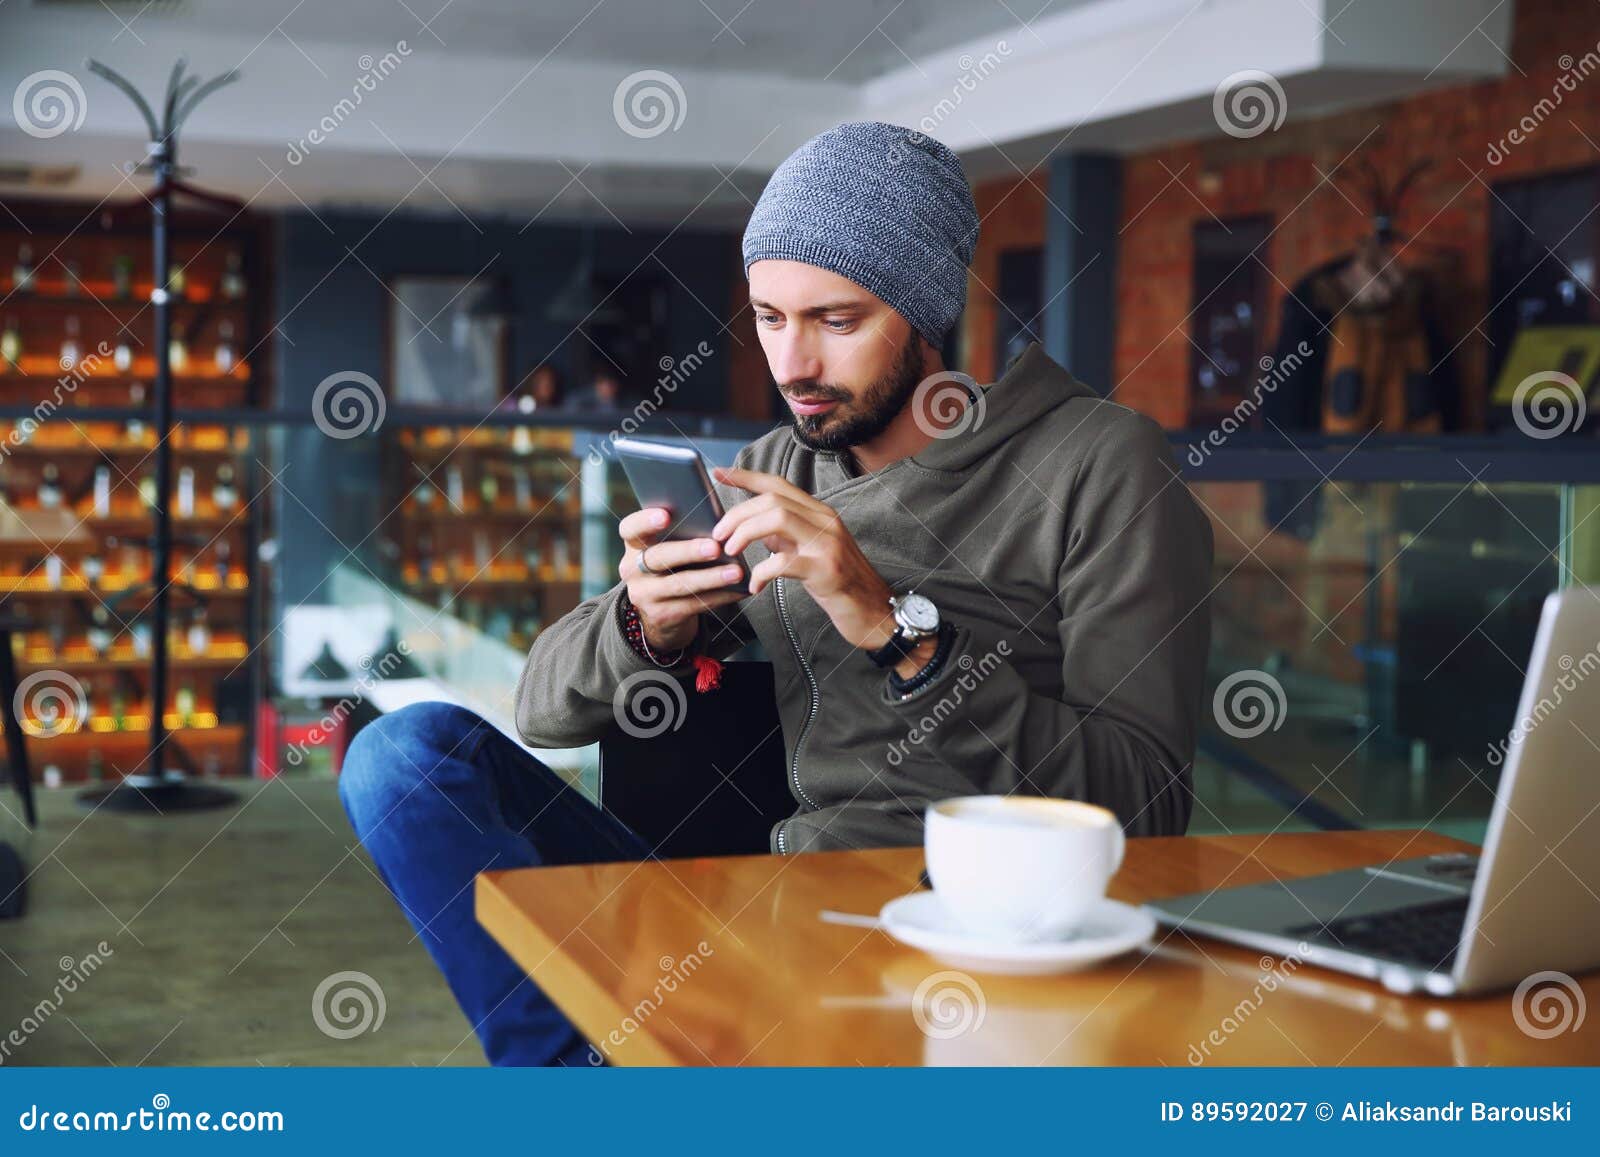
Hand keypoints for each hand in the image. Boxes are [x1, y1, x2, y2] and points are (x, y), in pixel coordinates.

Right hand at [618, 507, 747, 650]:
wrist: (662, 613)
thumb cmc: (673, 567)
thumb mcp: (668, 549)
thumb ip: (681, 534)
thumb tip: (719, 524)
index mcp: (634, 545)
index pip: (630, 528)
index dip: (645, 521)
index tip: (666, 515)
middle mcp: (633, 569)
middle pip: (658, 556)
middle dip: (688, 551)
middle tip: (715, 548)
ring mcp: (644, 594)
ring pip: (679, 584)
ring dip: (711, 577)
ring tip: (736, 572)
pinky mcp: (661, 615)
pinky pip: (694, 604)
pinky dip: (720, 596)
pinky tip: (738, 590)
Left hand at [709, 466, 898, 652]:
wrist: (875, 612)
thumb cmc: (840, 584)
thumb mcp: (811, 551)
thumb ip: (786, 536)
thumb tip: (755, 529)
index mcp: (820, 513)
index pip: (778, 484)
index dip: (746, 477)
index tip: (719, 473)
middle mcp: (826, 521)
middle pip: (772, 500)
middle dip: (737, 515)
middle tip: (719, 537)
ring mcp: (828, 543)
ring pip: (777, 519)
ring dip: (745, 534)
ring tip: (731, 553)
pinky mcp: (826, 570)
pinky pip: (783, 562)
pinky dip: (760, 572)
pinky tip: (755, 586)